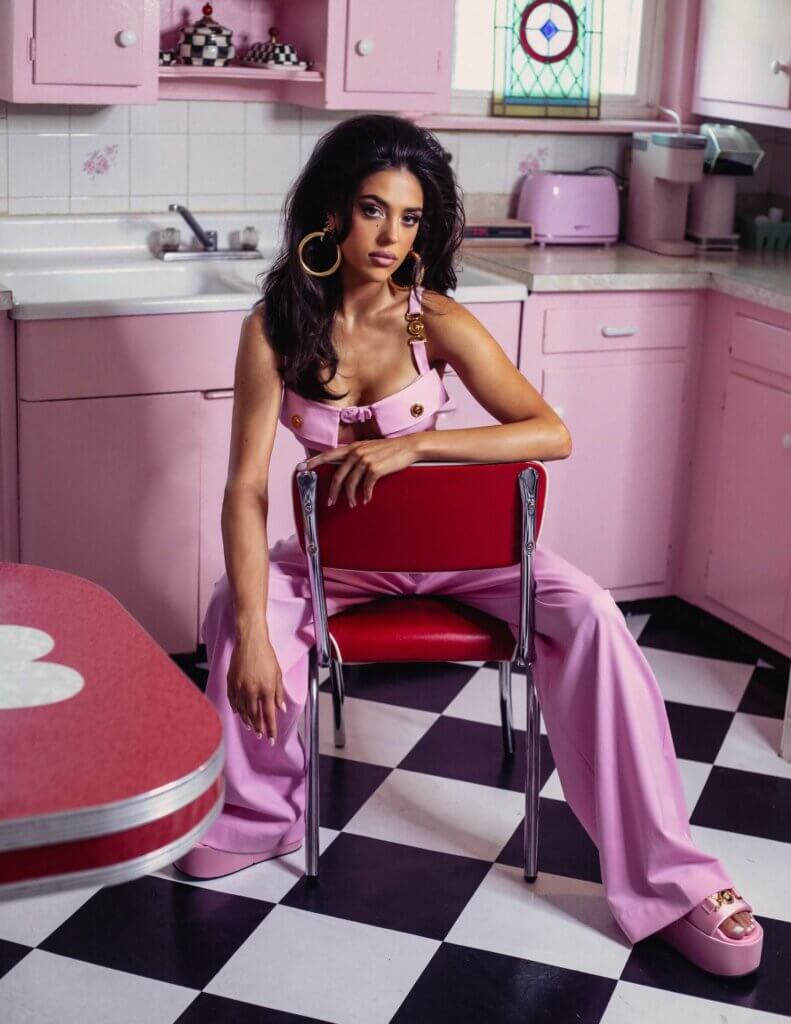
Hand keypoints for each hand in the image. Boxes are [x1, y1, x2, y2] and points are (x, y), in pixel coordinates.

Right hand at [227, 634, 286, 742]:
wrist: (250, 642)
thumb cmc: (266, 656)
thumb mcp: (278, 674)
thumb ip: (279, 693)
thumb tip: (281, 708)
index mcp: (267, 689)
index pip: (269, 715)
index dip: (270, 729)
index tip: (271, 739)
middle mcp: (252, 691)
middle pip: (254, 716)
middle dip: (258, 727)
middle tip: (260, 734)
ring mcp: (240, 688)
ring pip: (242, 711)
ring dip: (247, 721)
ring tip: (250, 726)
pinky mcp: (231, 683)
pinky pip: (233, 701)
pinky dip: (236, 709)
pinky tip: (239, 713)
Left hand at [301, 436, 419, 506]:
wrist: (408, 446)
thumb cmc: (390, 449)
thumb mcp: (369, 448)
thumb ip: (357, 455)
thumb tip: (347, 468)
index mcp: (353, 447)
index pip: (328, 454)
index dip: (313, 461)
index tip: (301, 468)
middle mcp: (356, 452)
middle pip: (337, 475)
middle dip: (332, 491)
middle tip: (330, 502)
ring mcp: (365, 460)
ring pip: (350, 483)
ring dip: (350, 497)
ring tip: (352, 504)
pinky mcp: (375, 469)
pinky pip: (365, 486)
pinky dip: (365, 495)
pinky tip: (366, 499)